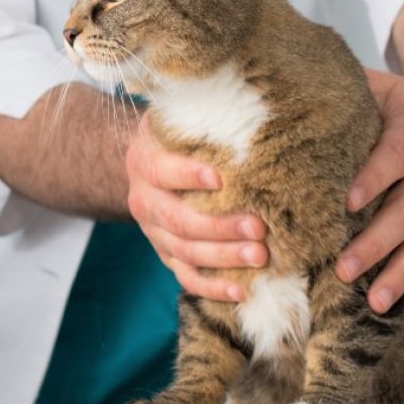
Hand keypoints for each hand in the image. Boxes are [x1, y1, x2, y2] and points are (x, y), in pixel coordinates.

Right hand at [125, 117, 266, 301]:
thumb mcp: (180, 116)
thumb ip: (201, 116)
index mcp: (144, 161)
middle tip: (258, 227)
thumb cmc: (179, 134)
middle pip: (178, 220)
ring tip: (260, 256)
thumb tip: (252, 114)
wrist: (148, 161)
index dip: (189, 175)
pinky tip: (242, 290)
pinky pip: (186, 277)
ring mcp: (153, 232)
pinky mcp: (166, 254)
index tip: (221, 178)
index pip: (162, 171)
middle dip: (219, 226)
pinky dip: (212, 288)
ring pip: (185, 252)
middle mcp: (143, 200)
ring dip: (223, 258)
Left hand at [336, 67, 403, 313]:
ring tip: (374, 304)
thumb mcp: (382, 87)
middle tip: (342, 270)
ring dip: (400, 275)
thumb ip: (344, 90)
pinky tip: (398, 311)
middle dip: (375, 245)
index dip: (371, 180)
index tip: (345, 203)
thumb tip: (284, 83)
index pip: (392, 159)